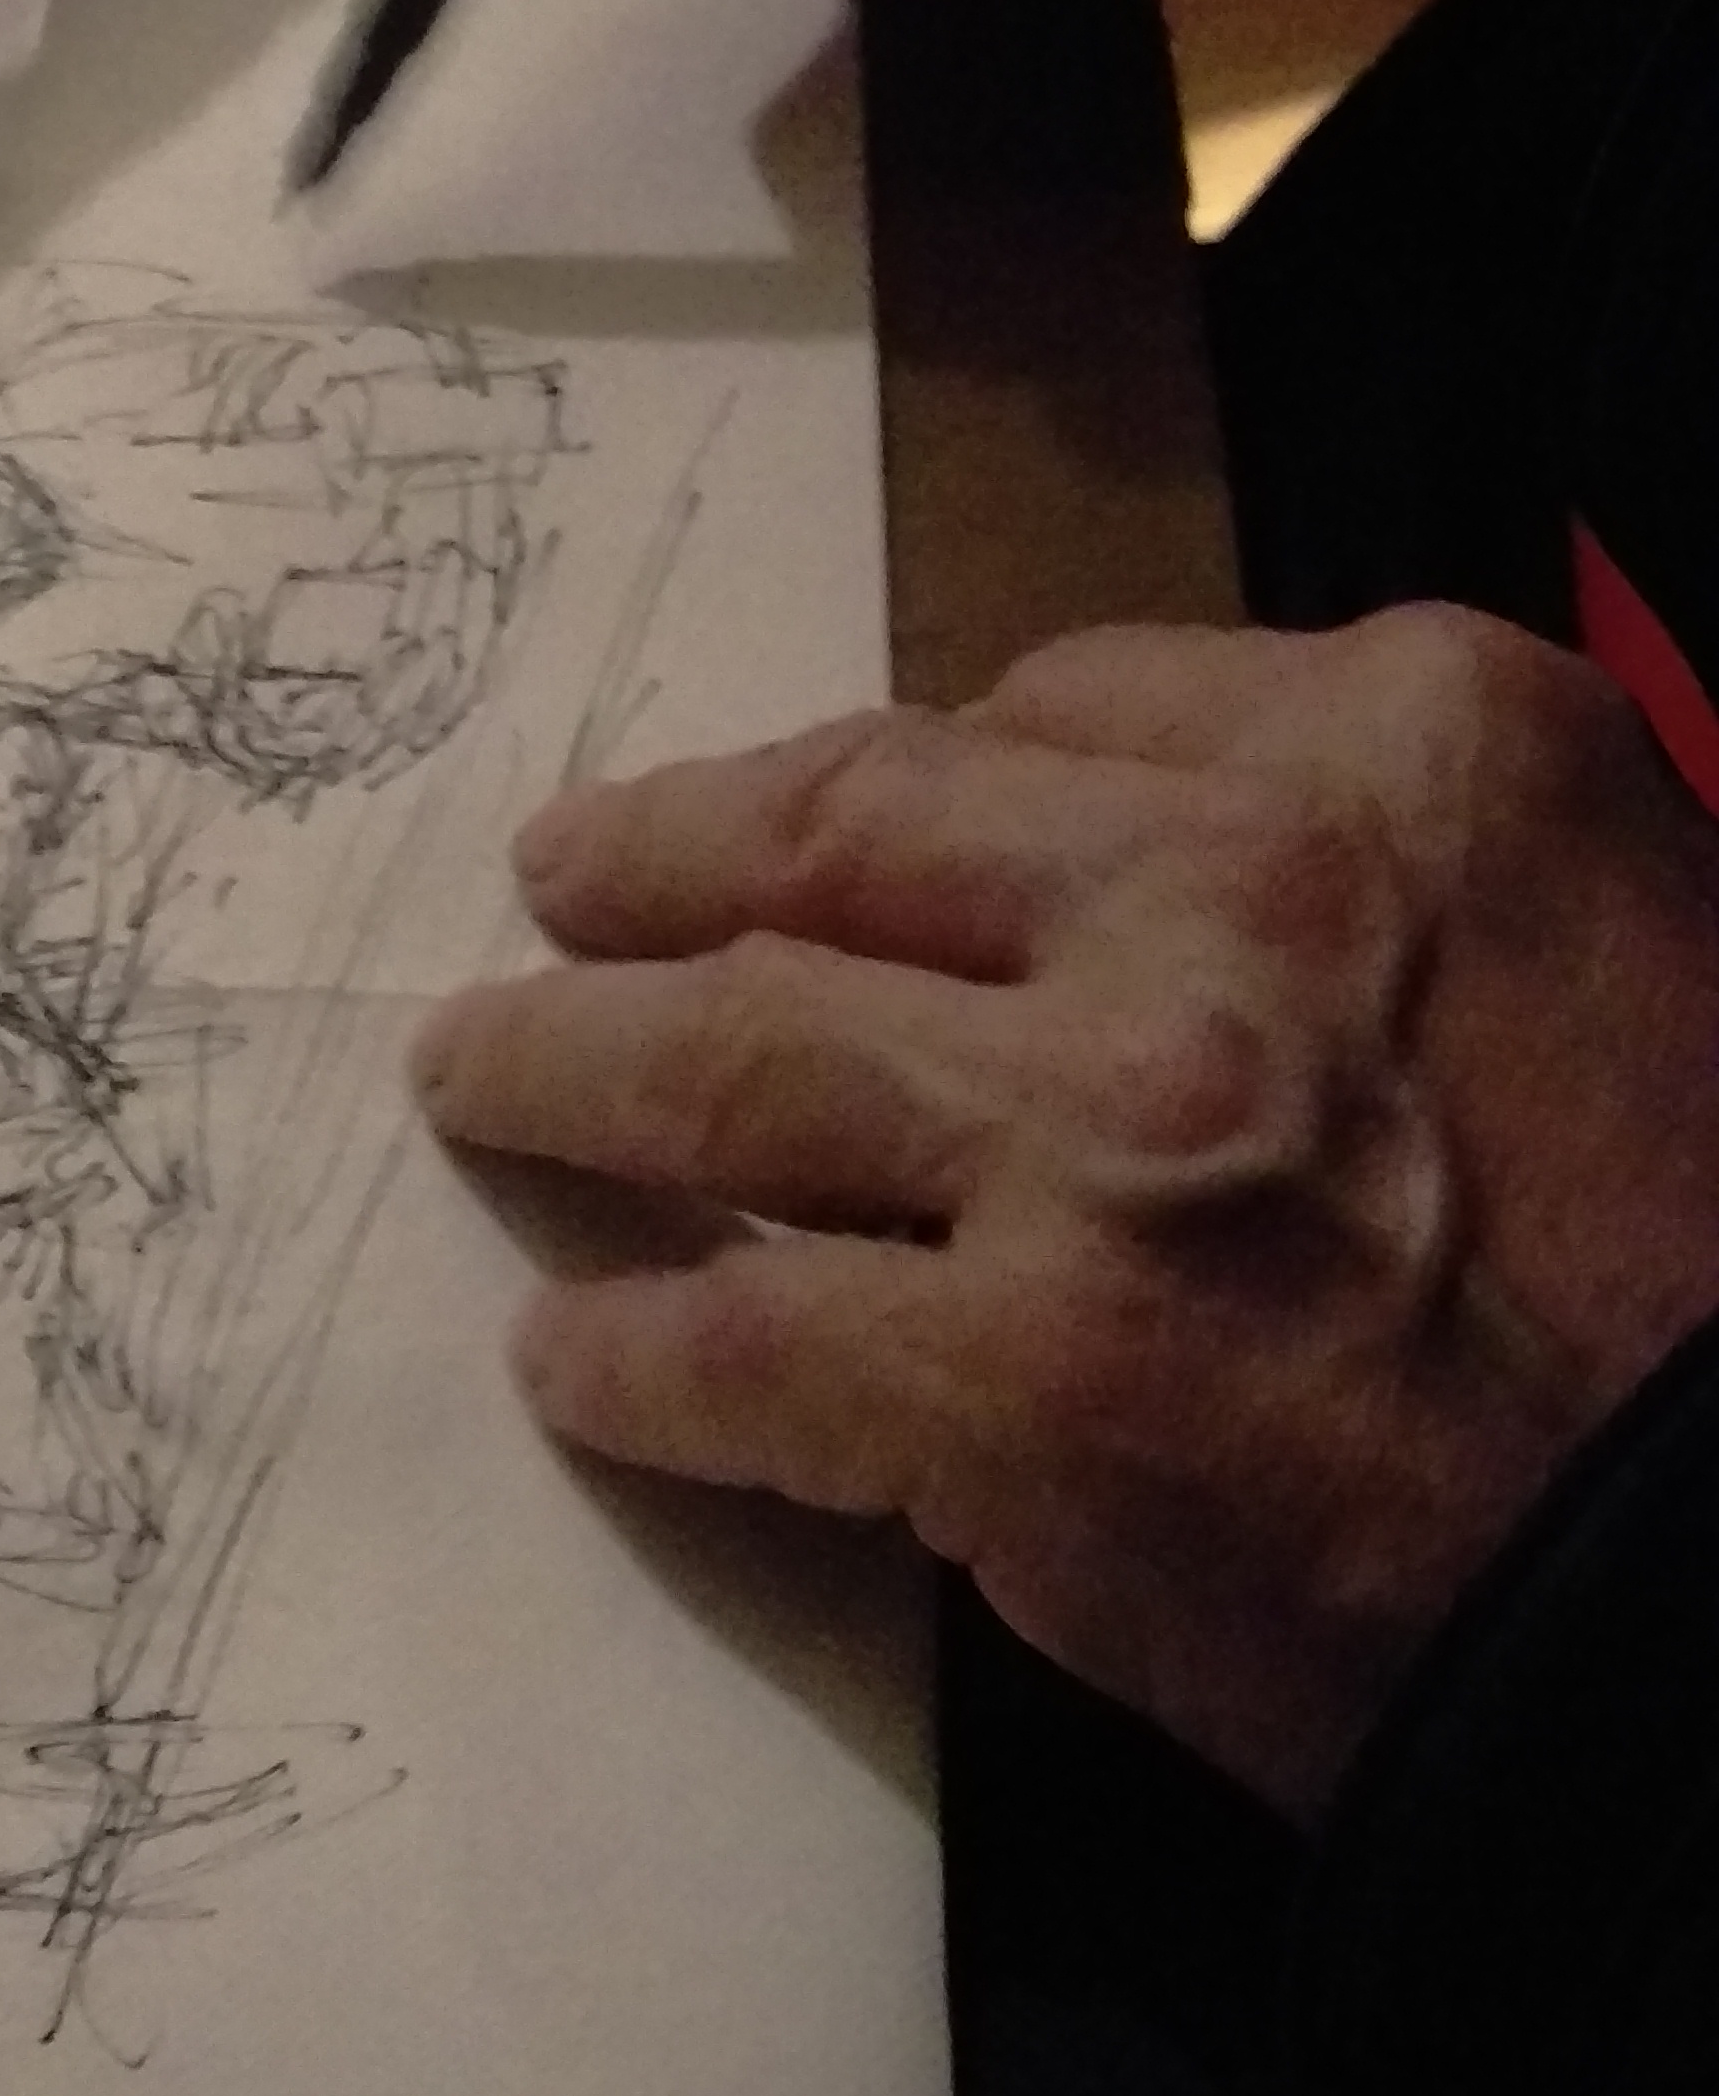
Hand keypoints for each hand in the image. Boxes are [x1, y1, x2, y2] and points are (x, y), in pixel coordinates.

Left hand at [413, 612, 1718, 1817]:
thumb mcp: (1621, 927)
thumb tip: (1139, 883)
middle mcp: (1239, 896)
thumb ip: (1381, 869)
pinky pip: (747, 1342)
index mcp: (1409, 752)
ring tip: (489, 1076)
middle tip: (559, 884)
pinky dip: (635, 1353)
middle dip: (659, 859)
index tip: (812, 811)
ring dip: (574, 1068)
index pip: (1055, 712)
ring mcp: (1110, 1133)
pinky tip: (576, 1361)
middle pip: (844, 836)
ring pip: (738, 1055)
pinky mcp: (1024, 1383)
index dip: (896, 777)